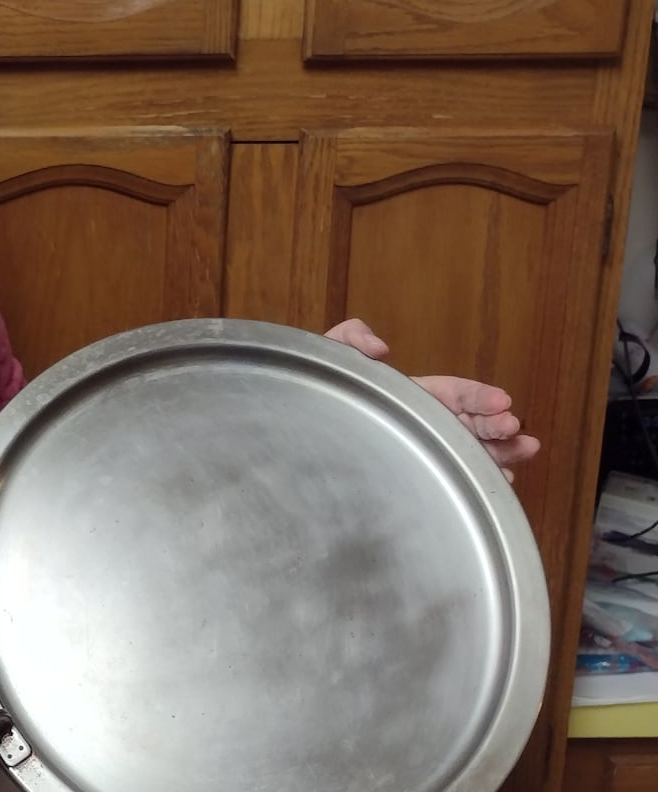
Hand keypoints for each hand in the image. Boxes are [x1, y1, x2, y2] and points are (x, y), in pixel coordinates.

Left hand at [324, 318, 541, 481]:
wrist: (295, 434)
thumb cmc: (316, 394)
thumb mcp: (330, 357)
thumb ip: (350, 337)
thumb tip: (380, 347)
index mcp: (411, 395)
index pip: (454, 394)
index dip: (479, 397)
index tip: (502, 402)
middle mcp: (422, 423)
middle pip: (471, 424)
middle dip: (499, 426)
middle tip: (518, 432)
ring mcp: (422, 450)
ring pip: (471, 451)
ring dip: (502, 452)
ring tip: (525, 452)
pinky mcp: (417, 476)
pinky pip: (456, 477)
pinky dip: (480, 479)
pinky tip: (498, 483)